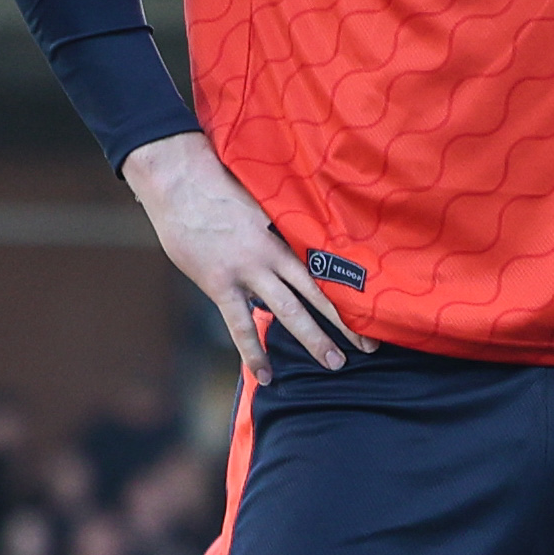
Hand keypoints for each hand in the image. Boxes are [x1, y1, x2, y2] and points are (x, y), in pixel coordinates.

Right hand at [122, 134, 354, 368]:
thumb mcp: (258, 200)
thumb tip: (293, 234)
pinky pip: (240, 325)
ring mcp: (248, 270)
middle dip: (345, 321)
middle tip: (369, 346)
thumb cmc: (216, 183)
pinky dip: (253, 352)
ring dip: (313, 338)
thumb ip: (276, 223)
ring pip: (289, 311)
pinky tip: (265, 375)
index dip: (350, 287)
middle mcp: (273, 254)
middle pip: (318, 291)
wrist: (179, 179)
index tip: (374, 305)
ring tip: (334, 363)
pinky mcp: (220, 283)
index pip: (326, 265)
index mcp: (285, 232)